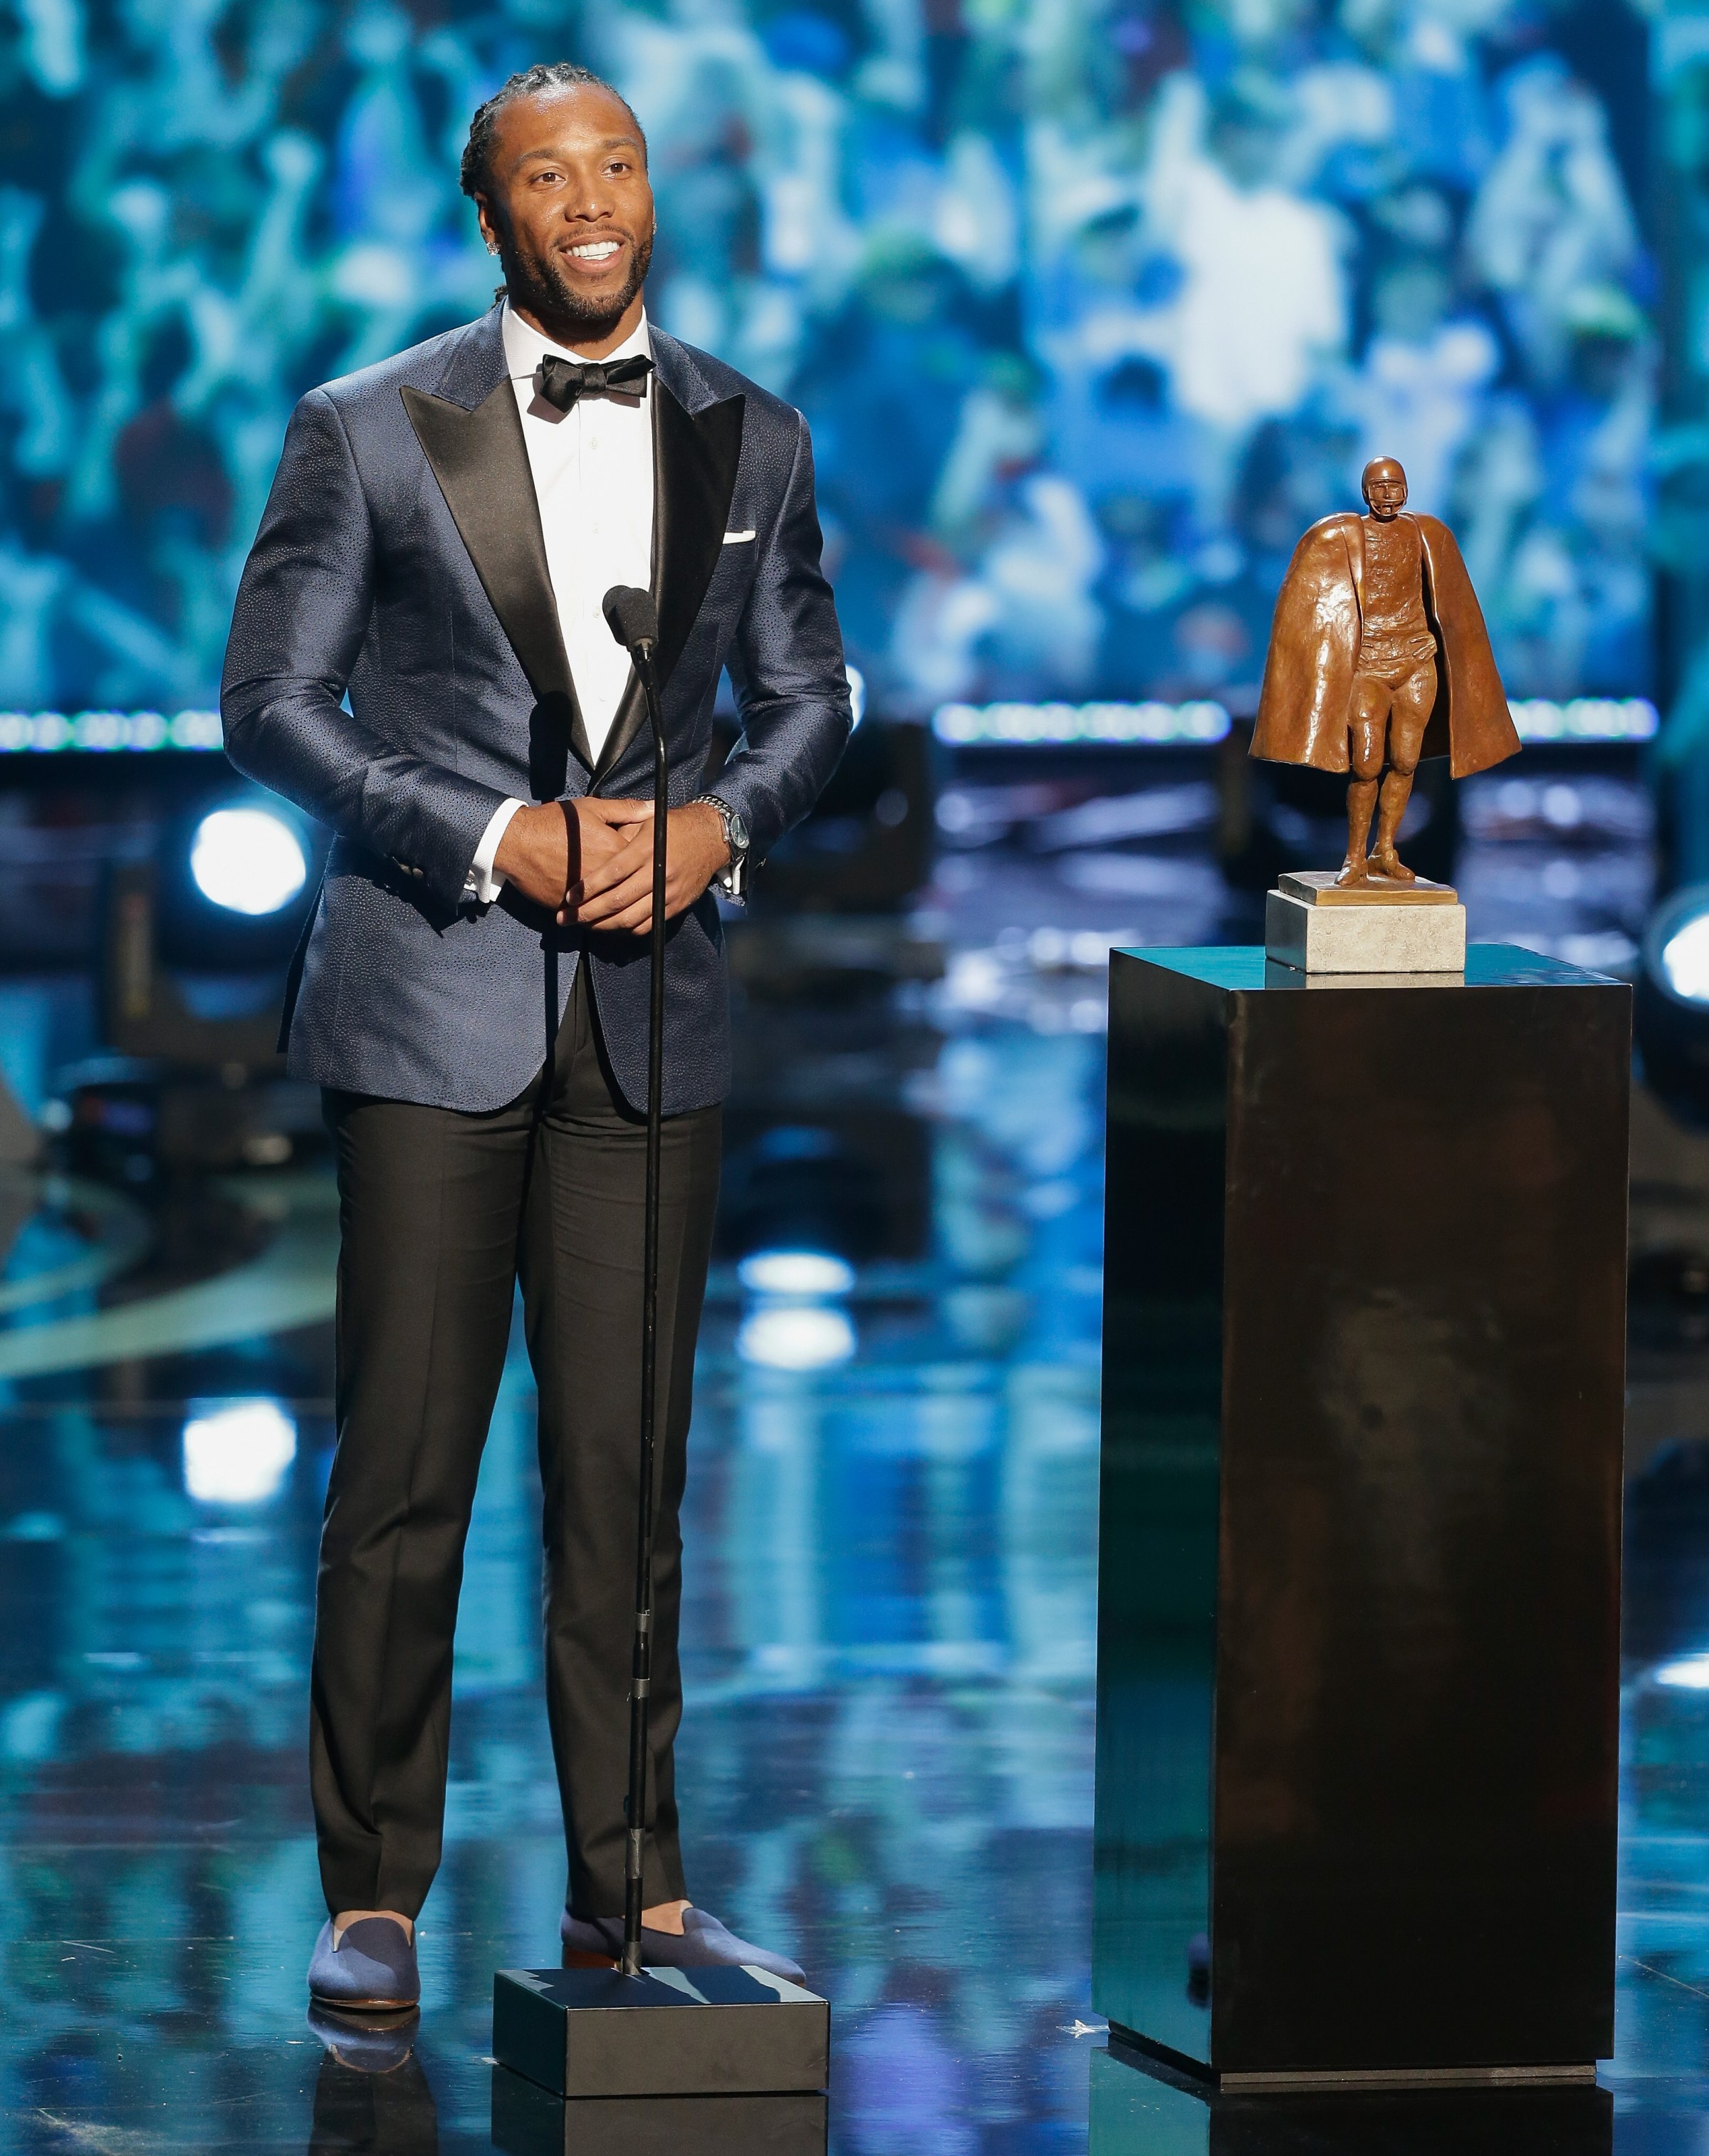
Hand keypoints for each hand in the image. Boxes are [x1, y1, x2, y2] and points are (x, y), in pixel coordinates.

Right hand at [491, 798, 652, 915]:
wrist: (517, 842)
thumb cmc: (553, 823)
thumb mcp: (591, 809)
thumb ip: (625, 810)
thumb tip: (653, 807)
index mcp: (616, 851)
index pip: (645, 864)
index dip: (647, 865)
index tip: (648, 866)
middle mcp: (606, 877)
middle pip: (632, 892)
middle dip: (639, 896)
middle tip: (644, 896)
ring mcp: (588, 895)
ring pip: (614, 912)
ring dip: (621, 915)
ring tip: (626, 914)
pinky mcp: (571, 908)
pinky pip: (591, 920)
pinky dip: (597, 922)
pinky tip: (601, 920)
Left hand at [570, 800, 729, 933]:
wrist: (711, 838)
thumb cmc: (672, 827)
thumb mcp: (645, 822)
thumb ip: (619, 834)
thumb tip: (591, 848)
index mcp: (647, 849)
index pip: (612, 873)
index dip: (589, 888)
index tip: (570, 896)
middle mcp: (658, 873)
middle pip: (618, 900)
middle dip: (587, 912)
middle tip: (566, 918)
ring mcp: (669, 893)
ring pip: (631, 918)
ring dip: (603, 926)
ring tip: (583, 925)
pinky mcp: (676, 906)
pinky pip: (647, 925)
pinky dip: (626, 930)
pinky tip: (610, 927)